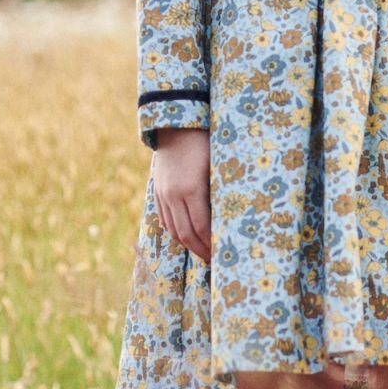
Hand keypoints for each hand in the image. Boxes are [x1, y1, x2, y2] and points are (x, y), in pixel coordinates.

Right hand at [150, 127, 214, 260]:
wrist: (177, 126)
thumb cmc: (205, 144)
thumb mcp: (217, 166)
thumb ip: (219, 193)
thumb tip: (230, 220)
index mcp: (191, 189)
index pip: (202, 227)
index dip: (211, 245)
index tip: (221, 255)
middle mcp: (174, 195)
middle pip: (186, 233)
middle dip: (200, 250)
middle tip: (214, 261)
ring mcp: (163, 193)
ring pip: (172, 229)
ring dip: (187, 244)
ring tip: (201, 252)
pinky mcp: (158, 191)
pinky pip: (164, 219)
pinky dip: (175, 232)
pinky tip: (186, 237)